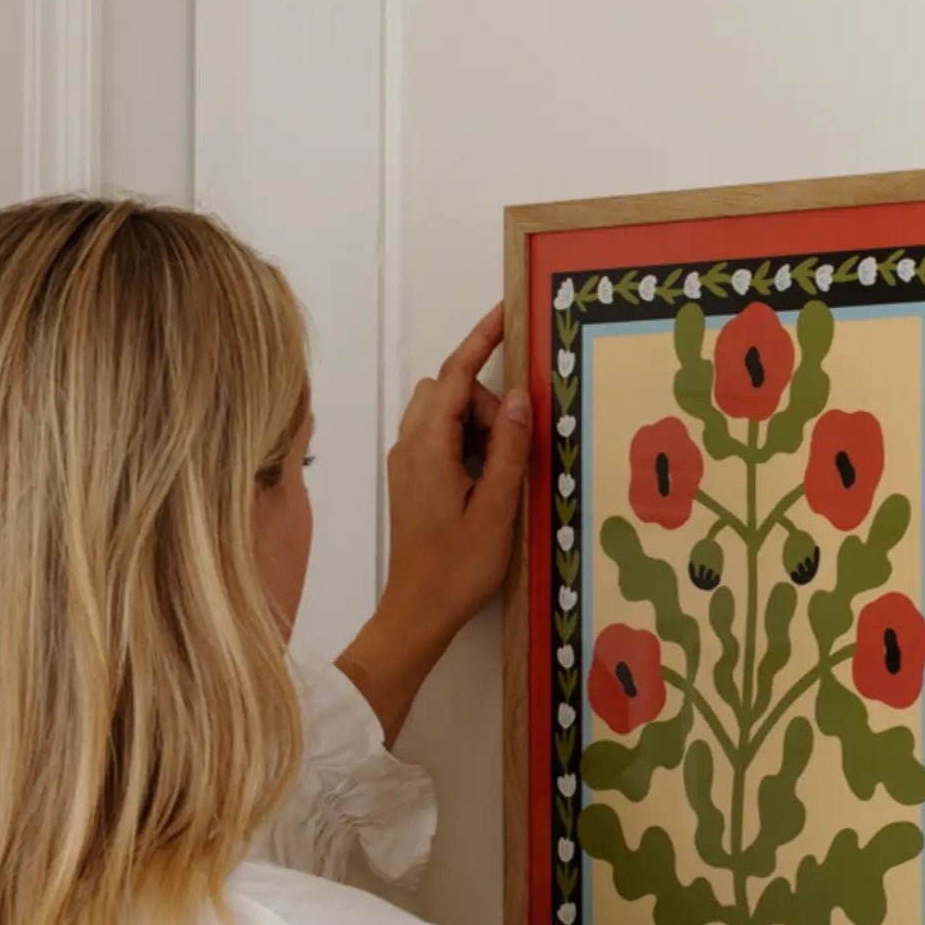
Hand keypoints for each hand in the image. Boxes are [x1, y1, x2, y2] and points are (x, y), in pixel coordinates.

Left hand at [337, 304, 530, 742]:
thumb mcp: (496, 508)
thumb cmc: (457, 569)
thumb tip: (517, 398)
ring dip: (478, 428)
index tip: (507, 313)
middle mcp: (410, 447)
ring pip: (445, 415)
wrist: (417, 612)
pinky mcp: (412, 480)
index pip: (455, 374)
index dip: (482, 339)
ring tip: (500, 476)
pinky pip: (441, 440)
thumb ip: (509, 449)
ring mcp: (407, 463)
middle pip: (450, 391)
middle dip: (486, 404)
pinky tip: (486, 483)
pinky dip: (467, 446)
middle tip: (513, 452)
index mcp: (428, 448)